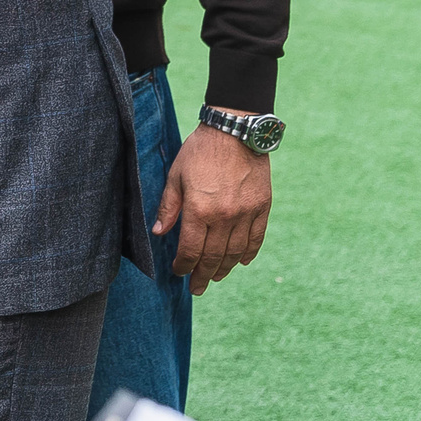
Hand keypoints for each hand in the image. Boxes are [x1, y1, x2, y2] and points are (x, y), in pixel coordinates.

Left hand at [156, 126, 271, 295]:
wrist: (235, 132)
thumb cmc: (200, 151)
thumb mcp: (175, 176)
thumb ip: (169, 207)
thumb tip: (158, 233)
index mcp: (199, 210)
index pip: (190, 249)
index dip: (184, 265)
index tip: (178, 273)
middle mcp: (224, 216)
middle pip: (214, 256)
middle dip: (203, 275)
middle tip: (196, 288)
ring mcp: (246, 213)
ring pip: (236, 251)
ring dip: (225, 268)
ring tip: (215, 277)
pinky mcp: (263, 207)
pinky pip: (257, 238)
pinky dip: (249, 253)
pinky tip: (242, 262)